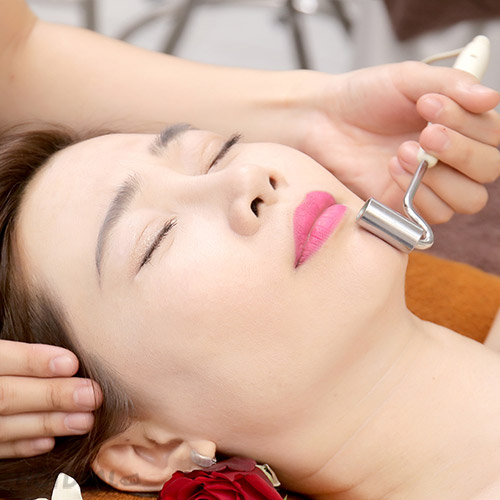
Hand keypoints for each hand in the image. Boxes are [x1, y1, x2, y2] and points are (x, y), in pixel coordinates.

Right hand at [0, 340, 101, 457]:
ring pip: (1, 426)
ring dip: (46, 424)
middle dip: (51, 396)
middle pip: (5, 396)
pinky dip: (20, 446)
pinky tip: (50, 442)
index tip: (71, 362)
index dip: (32, 361)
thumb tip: (64, 354)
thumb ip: (15, 352)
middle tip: (92, 395)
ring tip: (85, 420)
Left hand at [296, 62, 499, 223]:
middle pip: (488, 170)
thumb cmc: (364, 97)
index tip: (430, 104)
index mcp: (460, 125)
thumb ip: (451, 84)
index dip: (470, 124)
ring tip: (402, 151)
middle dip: (461, 151)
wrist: (322, 120)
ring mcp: (431, 185)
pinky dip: (420, 194)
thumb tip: (491, 98)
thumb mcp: (407, 79)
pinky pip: (434, 215)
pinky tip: (392, 169)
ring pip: (469, 199)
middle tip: (426, 133)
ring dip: (442, 177)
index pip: (493, 136)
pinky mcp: (406, 206)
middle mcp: (452, 158)